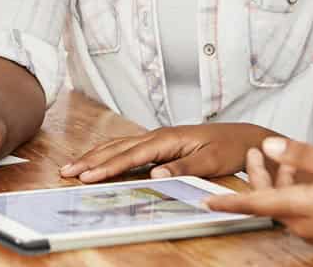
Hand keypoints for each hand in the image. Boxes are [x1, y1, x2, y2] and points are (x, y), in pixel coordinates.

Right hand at [60, 123, 271, 182]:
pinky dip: (109, 154)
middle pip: (117, 148)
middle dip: (90, 160)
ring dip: (95, 156)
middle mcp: (159, 135)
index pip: (131, 155)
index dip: (107, 167)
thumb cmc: (230, 148)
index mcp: (168, 138)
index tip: (87, 176)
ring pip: (119, 146)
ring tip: (74, 167)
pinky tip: (100, 160)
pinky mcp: (161, 144)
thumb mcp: (211, 161)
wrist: (246, 137)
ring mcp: (159, 138)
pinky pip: (128, 149)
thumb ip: (183, 167)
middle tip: (66, 172)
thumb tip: (154, 173)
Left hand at [204, 137, 312, 263]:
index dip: (228, 201)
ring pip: (289, 204)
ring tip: (280, 156)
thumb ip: (304, 156)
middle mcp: (305, 224)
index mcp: (303, 208)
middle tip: (253, 152)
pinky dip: (301, 191)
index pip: (256, 203)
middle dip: (259, 176)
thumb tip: (271, 146)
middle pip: (271, 200)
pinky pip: (305, 210)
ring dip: (282, 181)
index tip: (204, 202)